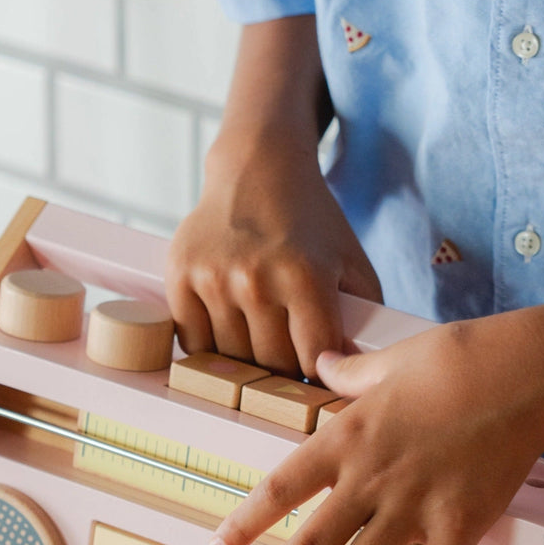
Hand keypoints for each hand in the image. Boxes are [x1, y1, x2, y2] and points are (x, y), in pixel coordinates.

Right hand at [166, 136, 381, 379]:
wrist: (257, 171)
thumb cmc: (311, 224)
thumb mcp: (352, 262)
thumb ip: (363, 318)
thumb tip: (353, 372)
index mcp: (306, 276)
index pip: (313, 360)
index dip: (319, 373)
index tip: (319, 370)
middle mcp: (256, 279)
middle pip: (272, 365)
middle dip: (286, 367)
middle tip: (290, 352)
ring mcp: (214, 278)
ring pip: (232, 360)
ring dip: (248, 359)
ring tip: (260, 338)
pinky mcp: (180, 276)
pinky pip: (193, 343)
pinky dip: (211, 348)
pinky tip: (229, 331)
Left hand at [209, 314, 543, 544]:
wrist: (520, 372)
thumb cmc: (455, 359)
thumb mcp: (389, 362)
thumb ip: (349, 372)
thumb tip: (324, 359)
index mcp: (345, 439)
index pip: (280, 490)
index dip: (245, 523)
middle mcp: (368, 480)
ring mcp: (413, 508)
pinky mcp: (460, 526)